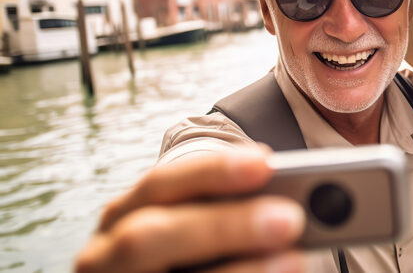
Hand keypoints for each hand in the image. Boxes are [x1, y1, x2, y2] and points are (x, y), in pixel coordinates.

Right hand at [75, 146, 305, 272]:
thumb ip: (230, 212)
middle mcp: (105, 255)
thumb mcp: (197, 228)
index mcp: (125, 215)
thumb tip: (294, 205)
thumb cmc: (191, 257)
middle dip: (224, 226)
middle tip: (290, 219)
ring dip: (240, 271)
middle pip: (151, 235)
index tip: (266, 162)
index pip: (160, 185)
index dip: (212, 172)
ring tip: (294, 260)